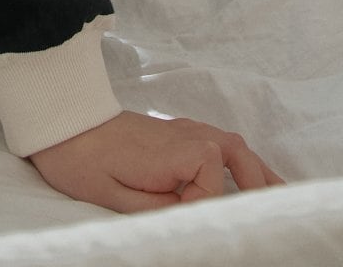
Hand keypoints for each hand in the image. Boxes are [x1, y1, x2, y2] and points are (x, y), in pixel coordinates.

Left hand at [27, 110, 286, 214]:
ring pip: (233, 146)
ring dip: (256, 170)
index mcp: (177, 149)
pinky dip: (238, 158)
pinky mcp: (174, 130)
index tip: (188, 221)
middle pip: (238, 156)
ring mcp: (182, 129)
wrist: (60, 121)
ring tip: (280, 196)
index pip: (214, 188)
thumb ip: (163, 210)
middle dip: (262, 184)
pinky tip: (246, 174)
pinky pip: (217, 141)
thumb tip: (197, 218)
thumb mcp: (117, 198)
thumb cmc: (81, 160)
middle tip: (283, 210)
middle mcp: (187, 134)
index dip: (206, 210)